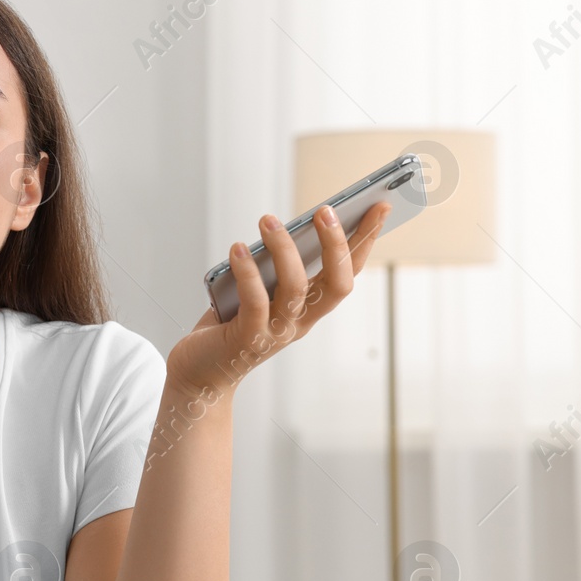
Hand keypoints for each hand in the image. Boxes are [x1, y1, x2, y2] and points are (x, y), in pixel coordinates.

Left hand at [166, 201, 391, 399]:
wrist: (202, 373)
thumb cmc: (229, 326)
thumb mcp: (259, 292)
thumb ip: (273, 268)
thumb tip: (281, 227)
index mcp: (309, 309)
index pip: (347, 273)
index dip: (365, 242)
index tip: (379, 207)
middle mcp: (300, 322)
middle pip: (335, 284)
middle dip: (337, 245)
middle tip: (325, 210)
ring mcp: (276, 332)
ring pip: (295, 287)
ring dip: (283, 249)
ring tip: (267, 219)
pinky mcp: (247, 339)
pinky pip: (254, 300)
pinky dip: (247, 272)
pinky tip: (237, 248)